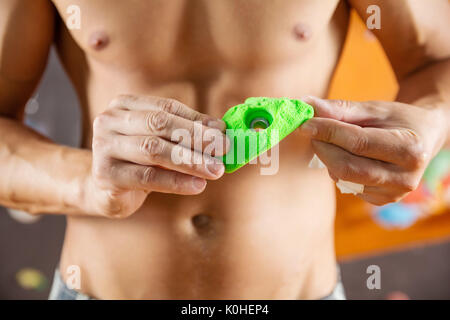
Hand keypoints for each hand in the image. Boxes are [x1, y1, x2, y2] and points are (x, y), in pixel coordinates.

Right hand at [86, 95, 228, 217]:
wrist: (106, 191)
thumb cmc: (138, 162)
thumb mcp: (161, 142)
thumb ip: (185, 133)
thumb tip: (221, 129)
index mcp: (124, 105)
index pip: (167, 108)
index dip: (197, 120)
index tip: (223, 131)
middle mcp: (109, 121)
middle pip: (160, 124)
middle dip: (197, 137)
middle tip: (224, 149)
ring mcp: (104, 147)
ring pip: (154, 149)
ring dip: (191, 160)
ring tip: (215, 170)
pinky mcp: (105, 174)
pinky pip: (147, 177)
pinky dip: (176, 181)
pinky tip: (197, 185)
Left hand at [299, 96, 446, 205]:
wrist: (423, 139)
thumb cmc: (398, 120)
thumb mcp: (375, 109)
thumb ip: (341, 108)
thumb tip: (307, 105)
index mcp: (410, 149)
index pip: (358, 142)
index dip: (328, 132)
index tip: (305, 123)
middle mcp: (405, 178)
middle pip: (347, 166)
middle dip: (322, 146)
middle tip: (311, 129)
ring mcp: (393, 193)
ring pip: (342, 177)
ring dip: (328, 156)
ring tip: (333, 139)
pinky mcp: (380, 200)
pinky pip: (345, 185)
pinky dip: (336, 168)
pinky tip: (346, 155)